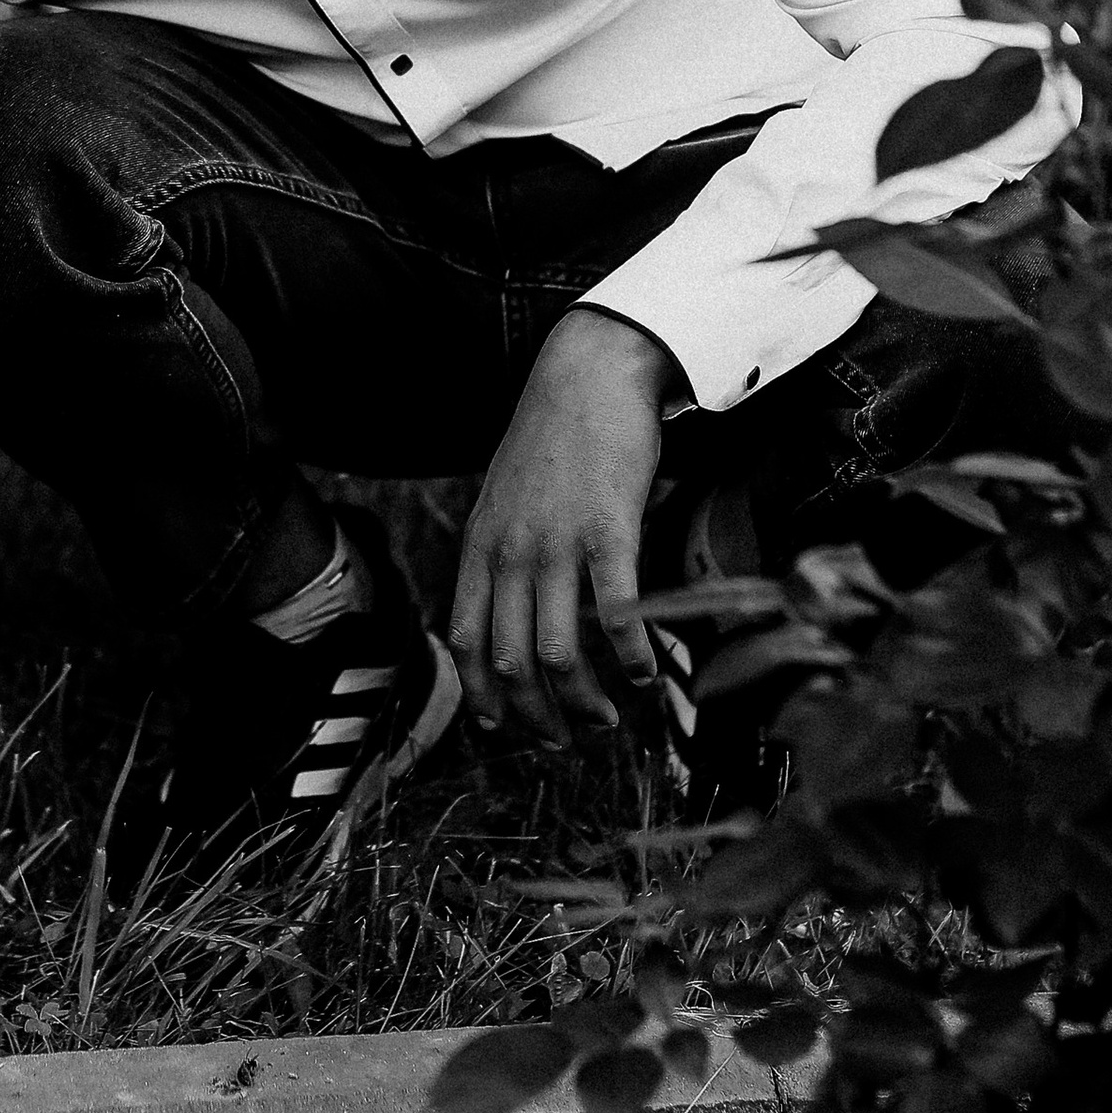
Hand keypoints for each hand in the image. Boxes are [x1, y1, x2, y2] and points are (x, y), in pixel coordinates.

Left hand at [450, 306, 676, 743]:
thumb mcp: (505, 496)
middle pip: (508, 661)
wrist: (589, 373)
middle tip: (567, 739)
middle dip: (537, 716)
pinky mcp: (608, 531)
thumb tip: (513, 607)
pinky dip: (631, 658)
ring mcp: (557, 543)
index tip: (507, 729)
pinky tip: (648, 676)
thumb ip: (504, 551)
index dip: (482, 697)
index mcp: (481, 546)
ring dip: (584, 700)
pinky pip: (613, 615)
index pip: (464, 641)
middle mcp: (510, 551)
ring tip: (609, 718)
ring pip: (556, 651)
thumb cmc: (554, 437)